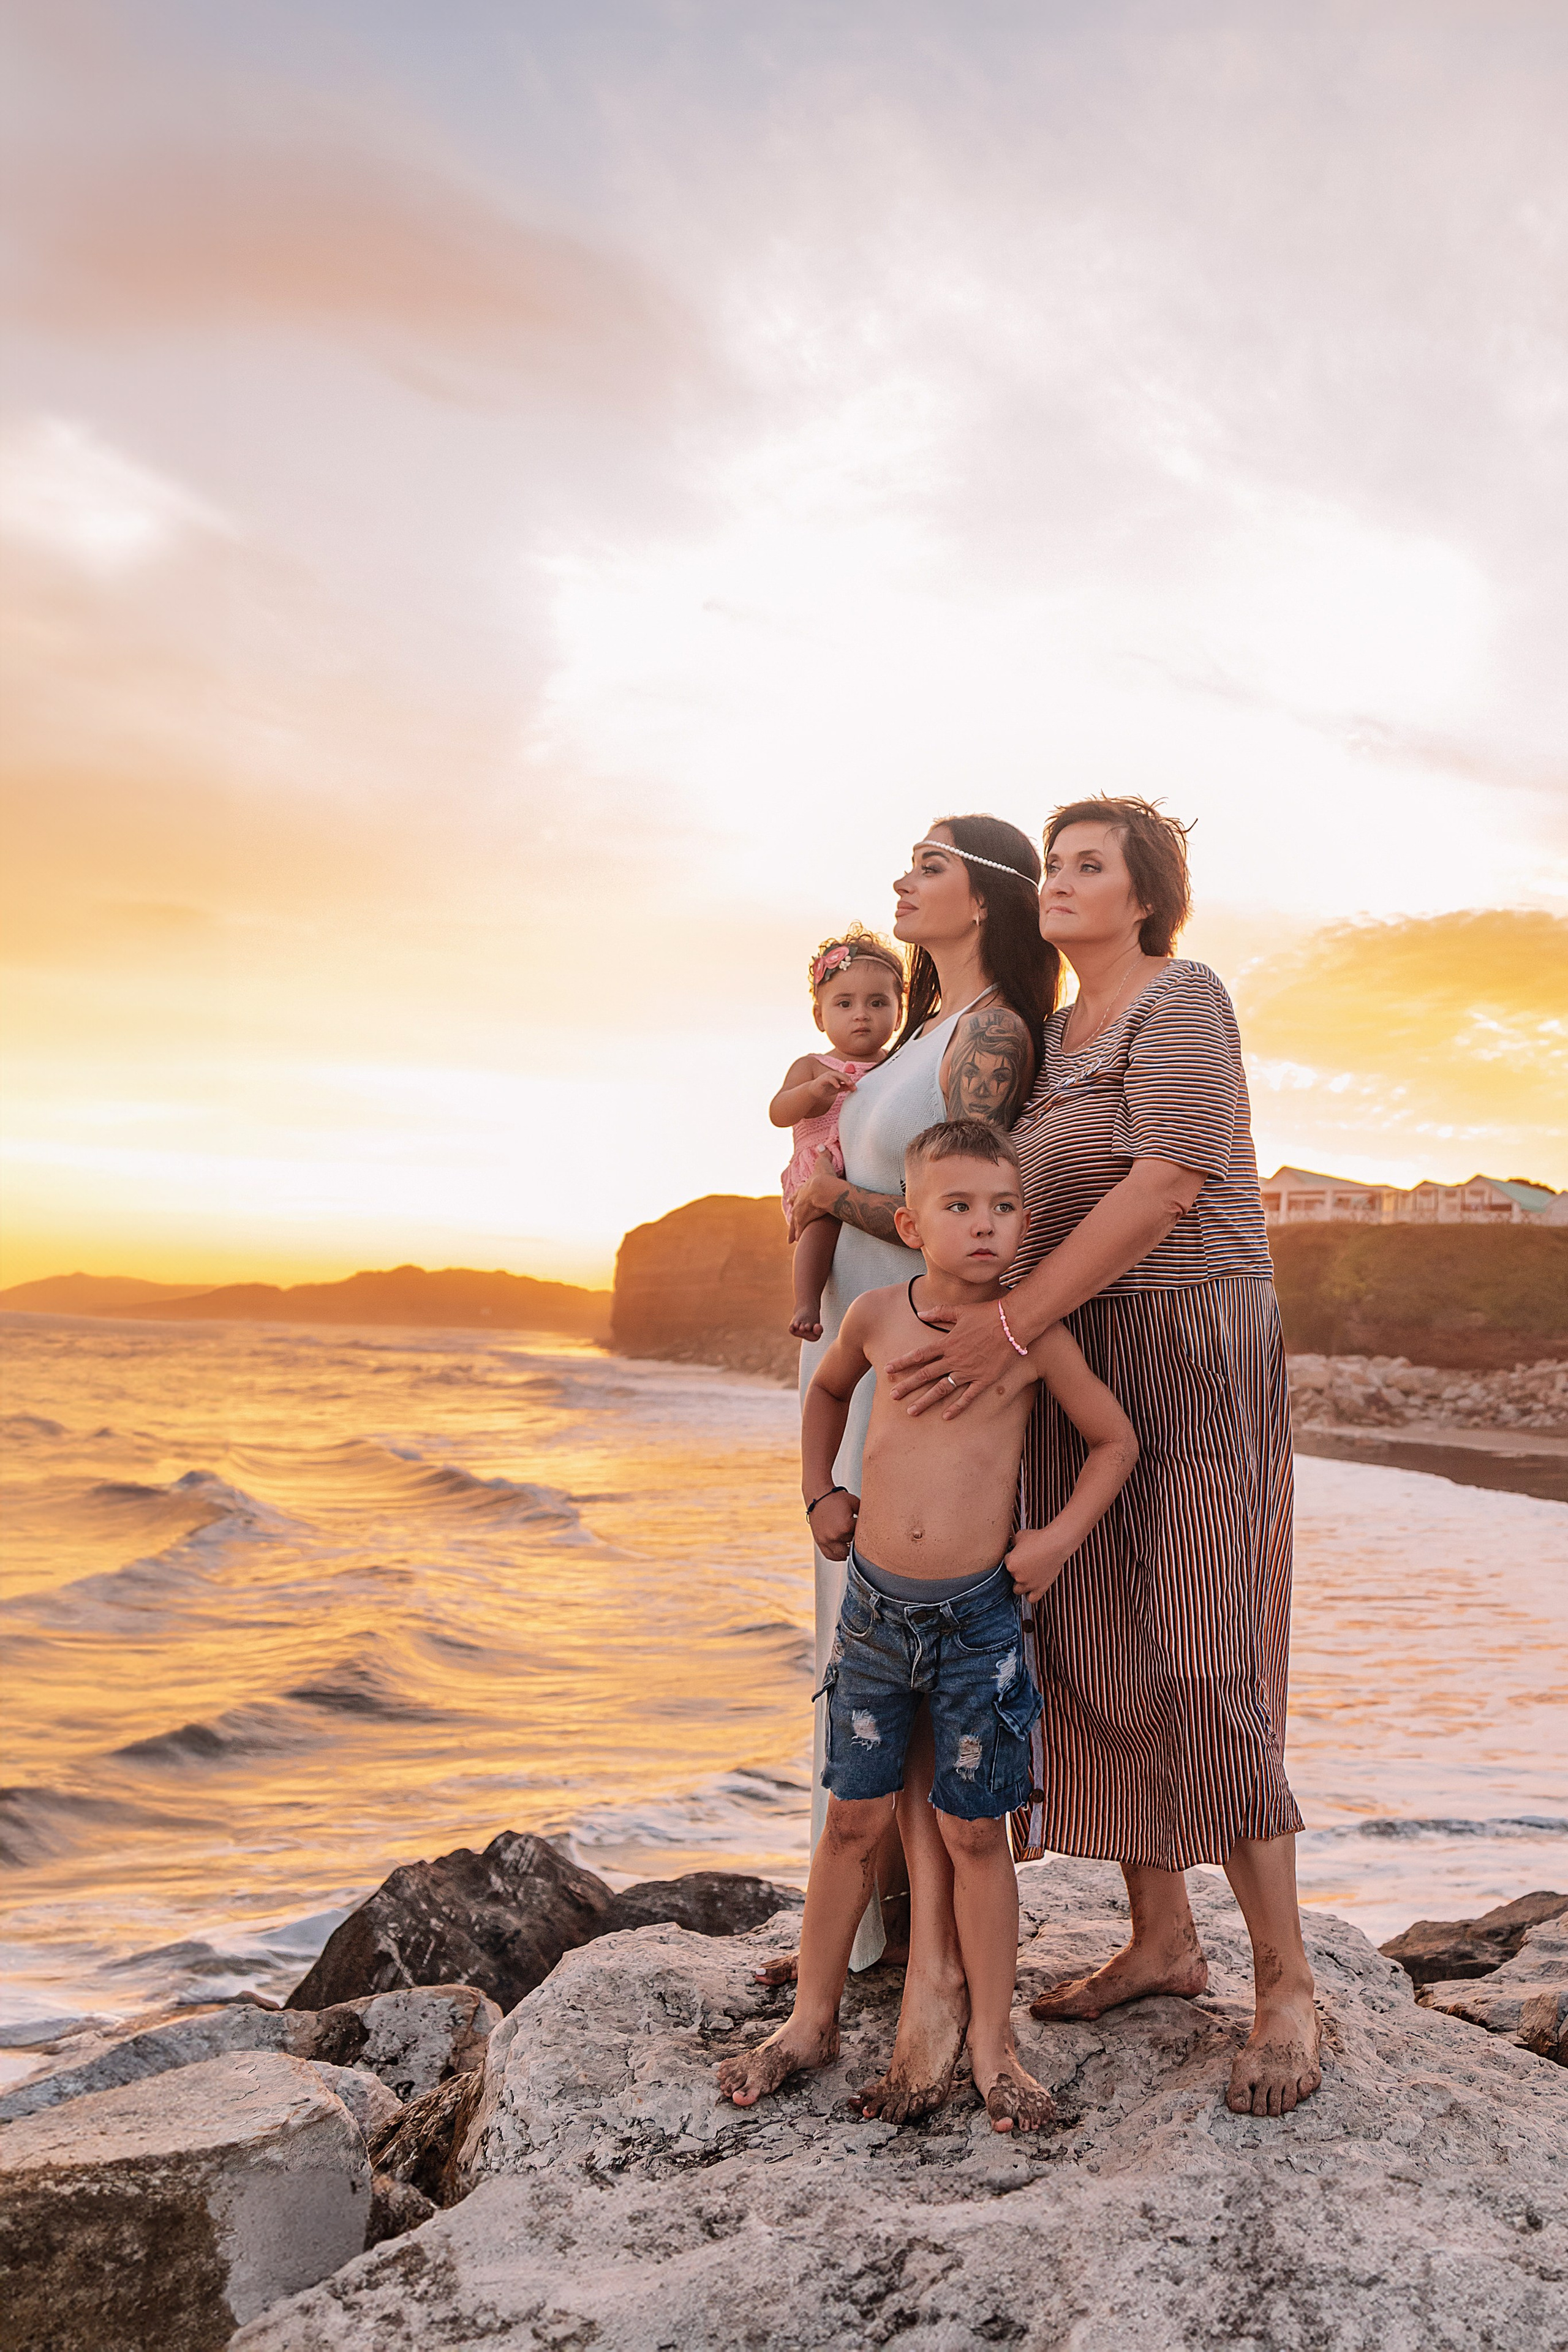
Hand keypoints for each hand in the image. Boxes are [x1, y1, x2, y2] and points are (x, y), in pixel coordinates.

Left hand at [789, 1147, 841, 1236]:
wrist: (823, 1189)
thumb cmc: (824, 1176)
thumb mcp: (823, 1163)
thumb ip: (823, 1154)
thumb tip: (821, 1145)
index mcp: (803, 1190)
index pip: (797, 1196)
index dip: (794, 1199)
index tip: (790, 1201)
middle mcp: (799, 1202)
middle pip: (794, 1211)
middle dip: (793, 1217)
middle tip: (790, 1223)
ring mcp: (800, 1212)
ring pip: (795, 1224)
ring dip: (793, 1231)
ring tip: (791, 1240)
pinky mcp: (805, 1221)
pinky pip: (801, 1230)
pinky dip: (799, 1236)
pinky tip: (797, 1242)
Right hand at [802, 1063, 857, 1115]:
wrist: (813, 1092)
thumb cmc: (825, 1089)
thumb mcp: (837, 1089)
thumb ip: (845, 1088)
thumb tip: (854, 1088)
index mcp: (837, 1076)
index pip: (846, 1077)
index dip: (851, 1082)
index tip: (855, 1089)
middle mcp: (833, 1074)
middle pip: (843, 1075)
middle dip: (849, 1080)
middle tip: (853, 1085)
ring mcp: (828, 1075)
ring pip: (838, 1075)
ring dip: (844, 1079)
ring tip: (849, 1084)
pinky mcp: (823, 1078)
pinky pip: (830, 1078)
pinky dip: (834, 1082)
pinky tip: (838, 1087)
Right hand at [807, 1488, 858, 1559]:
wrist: (818, 1497)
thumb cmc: (836, 1499)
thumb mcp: (854, 1503)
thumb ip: (864, 1514)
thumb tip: (872, 1522)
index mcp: (846, 1526)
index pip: (860, 1535)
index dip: (862, 1530)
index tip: (860, 1524)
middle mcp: (835, 1535)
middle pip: (852, 1545)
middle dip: (854, 1540)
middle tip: (854, 1532)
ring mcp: (826, 1540)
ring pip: (842, 1554)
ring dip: (847, 1550)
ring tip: (850, 1544)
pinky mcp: (820, 1541)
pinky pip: (830, 1555)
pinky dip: (837, 1556)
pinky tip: (842, 1553)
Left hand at [884, 1299, 1015, 1417]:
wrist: (1013, 1323)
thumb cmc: (987, 1314)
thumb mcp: (960, 1310)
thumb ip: (938, 1313)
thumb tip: (920, 1314)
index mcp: (947, 1343)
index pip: (919, 1355)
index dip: (902, 1363)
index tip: (887, 1370)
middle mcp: (954, 1359)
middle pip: (925, 1375)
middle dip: (907, 1386)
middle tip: (892, 1397)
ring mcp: (969, 1371)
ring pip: (942, 1389)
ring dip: (925, 1401)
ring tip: (911, 1411)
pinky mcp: (984, 1379)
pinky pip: (968, 1396)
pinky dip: (957, 1407)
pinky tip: (946, 1417)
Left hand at [1005, 1526, 1070, 1602]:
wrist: (1055, 1543)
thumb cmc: (1039, 1538)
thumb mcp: (1020, 1536)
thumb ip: (1012, 1543)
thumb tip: (1011, 1544)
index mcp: (1010, 1563)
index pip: (1006, 1562)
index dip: (1012, 1557)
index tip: (1019, 1554)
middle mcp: (1017, 1575)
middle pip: (1011, 1577)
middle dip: (1015, 1571)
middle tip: (1024, 1564)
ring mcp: (1028, 1584)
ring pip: (1018, 1590)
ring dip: (1020, 1584)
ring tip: (1026, 1577)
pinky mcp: (1040, 1588)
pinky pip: (1031, 1599)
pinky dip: (1030, 1595)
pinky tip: (1031, 1589)